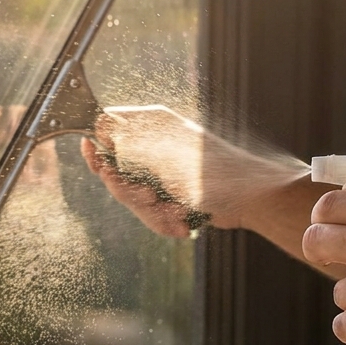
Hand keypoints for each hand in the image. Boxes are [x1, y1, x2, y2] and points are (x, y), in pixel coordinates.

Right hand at [83, 106, 304, 233]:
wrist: (249, 199)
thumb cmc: (211, 171)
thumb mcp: (163, 151)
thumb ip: (127, 140)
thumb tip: (97, 129)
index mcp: (151, 124)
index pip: (106, 127)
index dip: (100, 148)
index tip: (102, 164)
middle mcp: (152, 145)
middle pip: (114, 171)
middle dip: (131, 192)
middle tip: (149, 197)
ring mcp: (158, 172)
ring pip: (131, 197)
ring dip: (152, 211)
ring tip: (176, 212)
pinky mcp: (167, 195)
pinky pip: (149, 212)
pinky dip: (164, 220)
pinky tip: (183, 220)